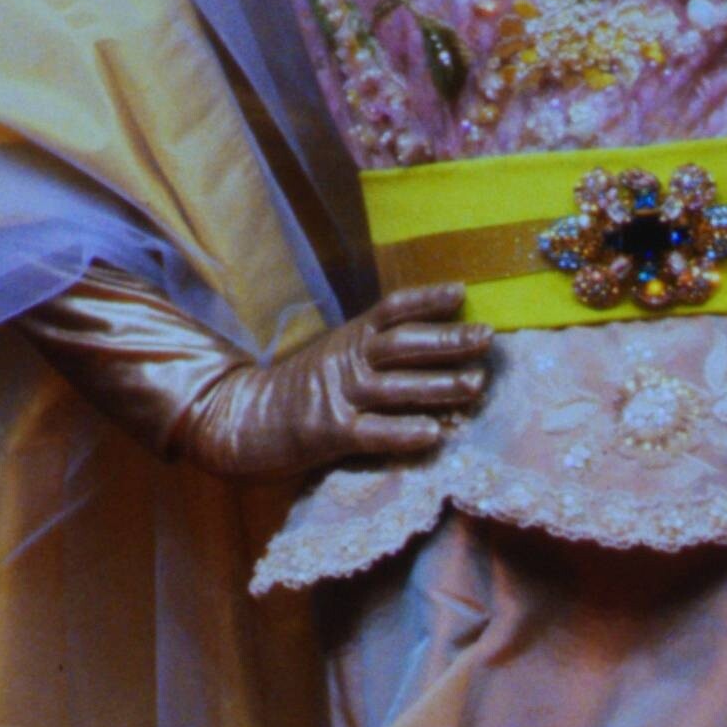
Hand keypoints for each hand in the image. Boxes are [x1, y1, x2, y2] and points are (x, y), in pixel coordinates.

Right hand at [21, 274, 490, 477]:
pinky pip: (373, 433)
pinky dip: (405, 432)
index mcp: (349, 338)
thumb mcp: (336, 355)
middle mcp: (347, 361)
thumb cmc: (300, 390)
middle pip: (403, 344)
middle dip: (447, 340)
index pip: (392, 310)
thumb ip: (374, 347)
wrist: (241, 419)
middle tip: (486, 338)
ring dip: (438, 386)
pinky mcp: (329, 434)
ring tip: (476, 386)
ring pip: (396, 388)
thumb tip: (430, 341)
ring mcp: (338, 396)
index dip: (426, 299)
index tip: (462, 291)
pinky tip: (435, 434)